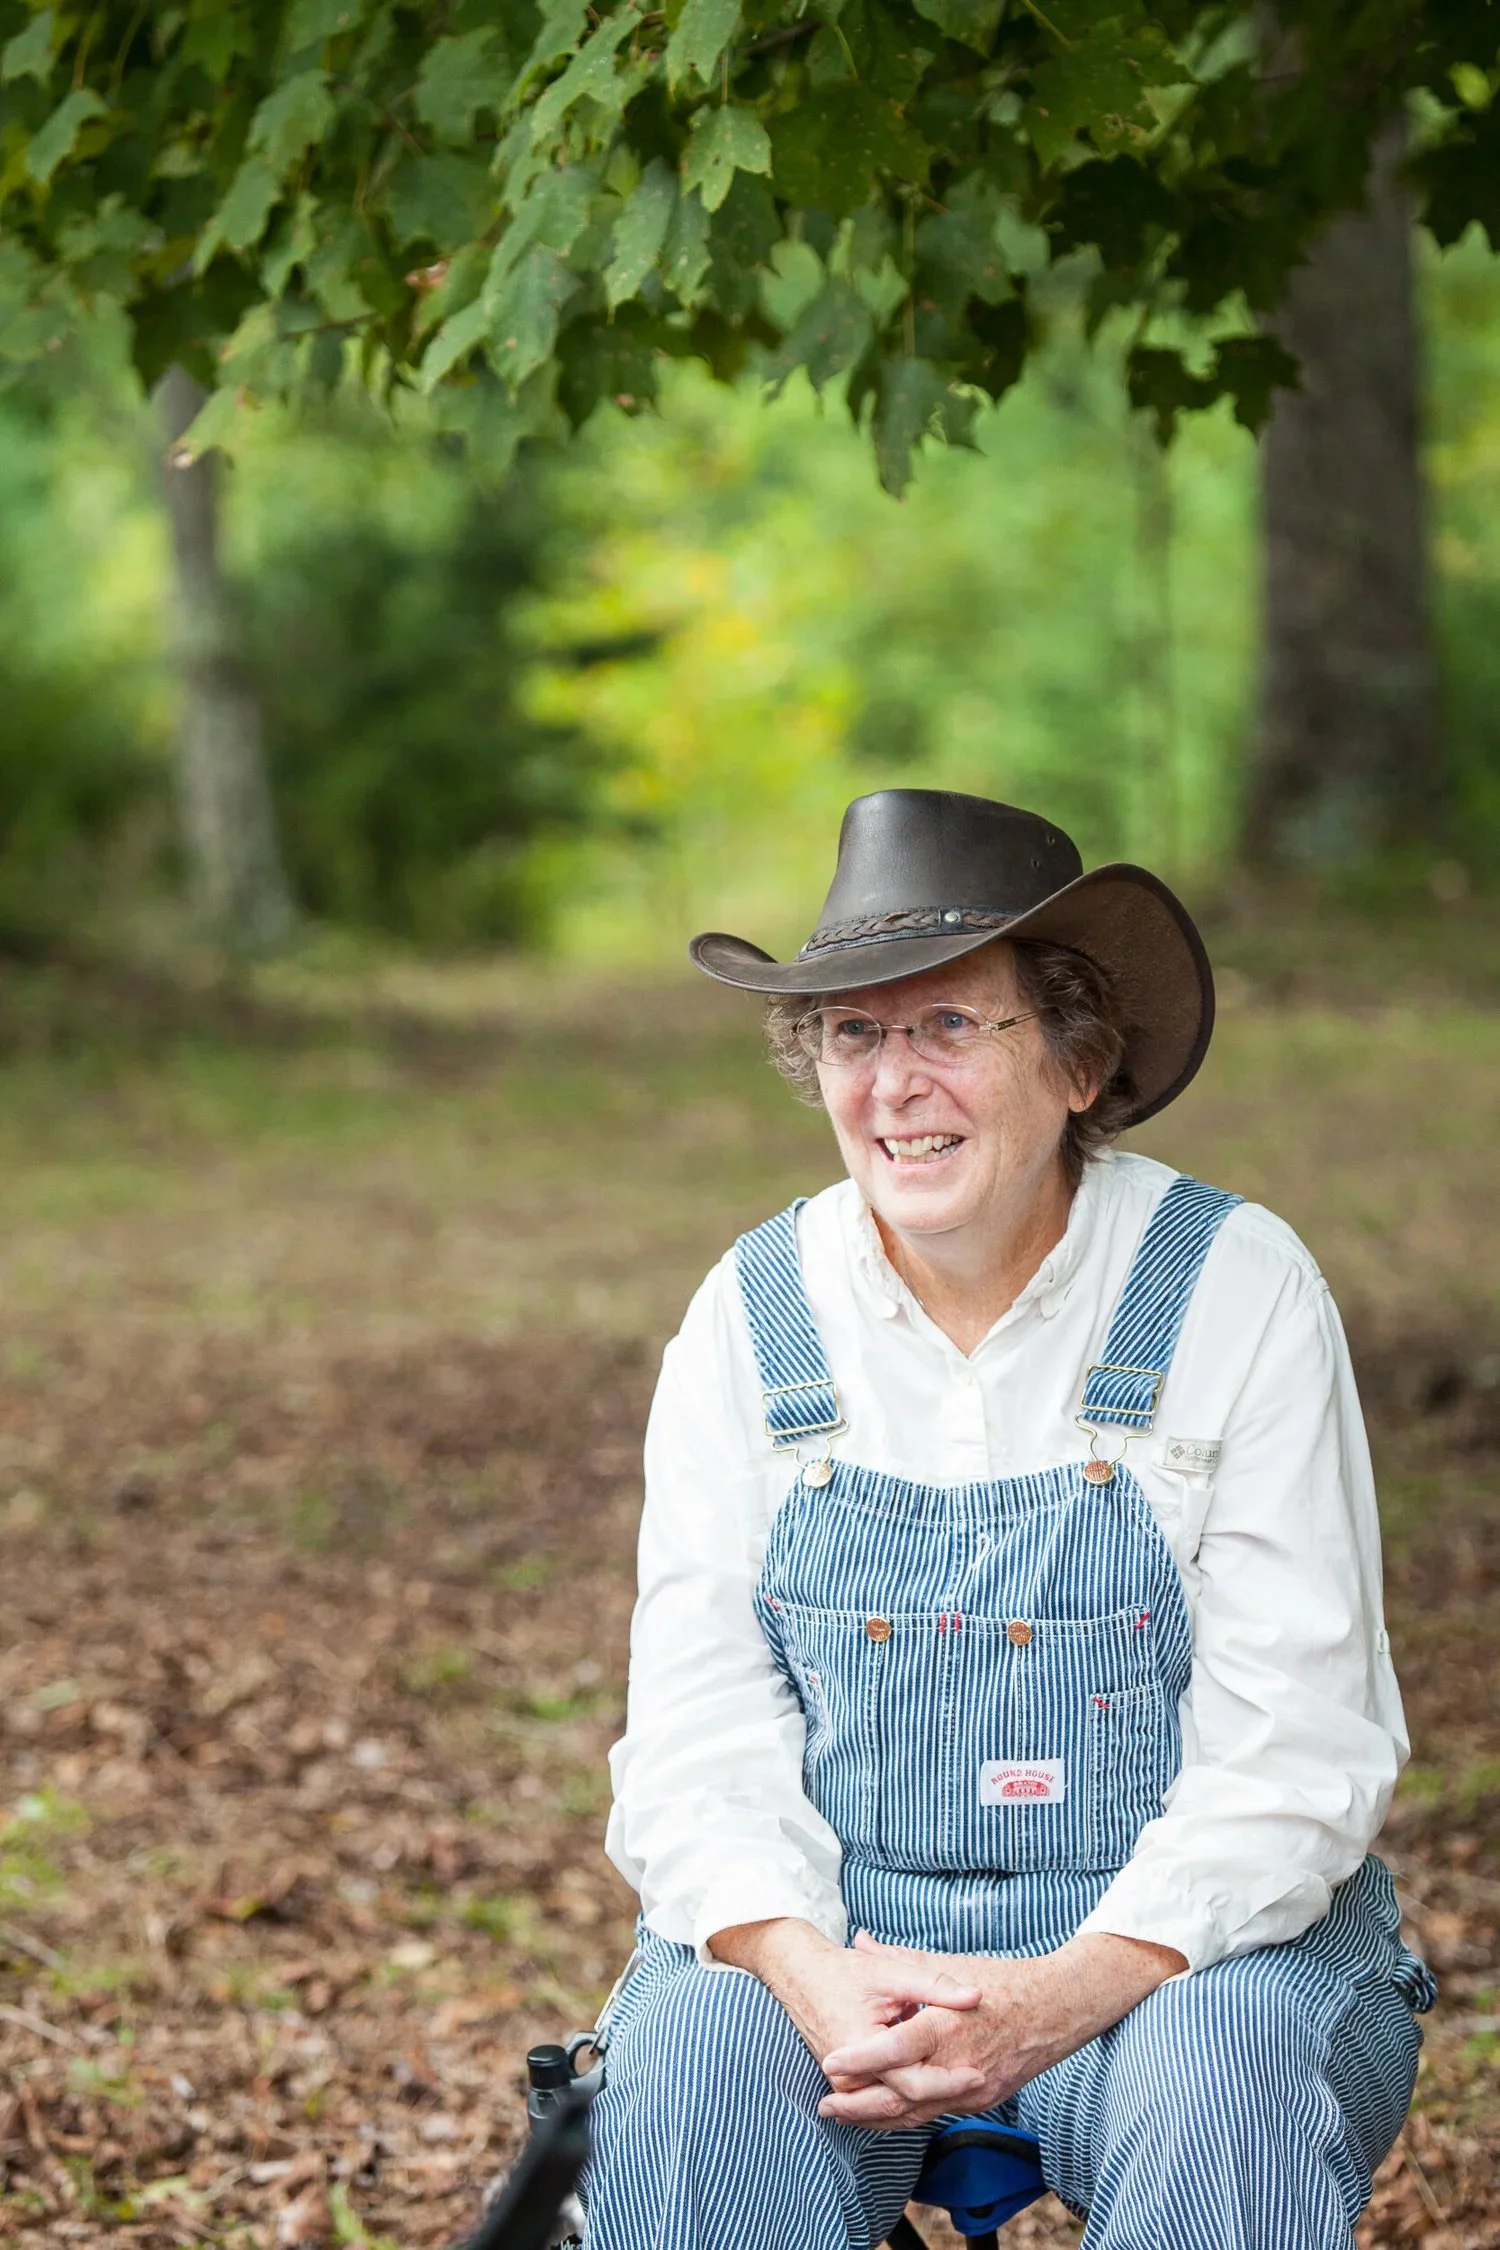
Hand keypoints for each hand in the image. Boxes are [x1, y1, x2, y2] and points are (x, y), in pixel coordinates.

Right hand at [708, 1918, 981, 2078]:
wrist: (799, 1975)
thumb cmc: (844, 1971)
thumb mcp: (892, 1973)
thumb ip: (935, 1986)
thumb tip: (976, 1997)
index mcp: (861, 2049)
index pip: (912, 2082)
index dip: (947, 2080)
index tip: (978, 2073)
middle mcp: (849, 2076)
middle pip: (904, 2103)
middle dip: (943, 2098)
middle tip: (981, 2089)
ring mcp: (844, 2085)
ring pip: (891, 2109)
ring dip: (926, 2105)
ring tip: (965, 2099)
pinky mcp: (844, 2084)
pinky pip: (878, 2102)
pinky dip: (905, 2102)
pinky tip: (934, 2099)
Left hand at [817, 1930, 1186, 2130]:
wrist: (1057, 2009)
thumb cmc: (1001, 1980)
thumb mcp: (949, 1964)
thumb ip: (899, 1958)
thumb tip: (860, 1940)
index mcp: (949, 2024)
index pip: (897, 2049)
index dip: (862, 2059)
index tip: (830, 2062)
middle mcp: (960, 2063)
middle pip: (902, 2096)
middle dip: (861, 2105)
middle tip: (826, 2105)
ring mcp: (973, 2088)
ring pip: (918, 2114)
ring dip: (879, 2118)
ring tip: (844, 2115)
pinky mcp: (982, 2099)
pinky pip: (937, 2114)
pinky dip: (908, 2116)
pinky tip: (884, 2115)